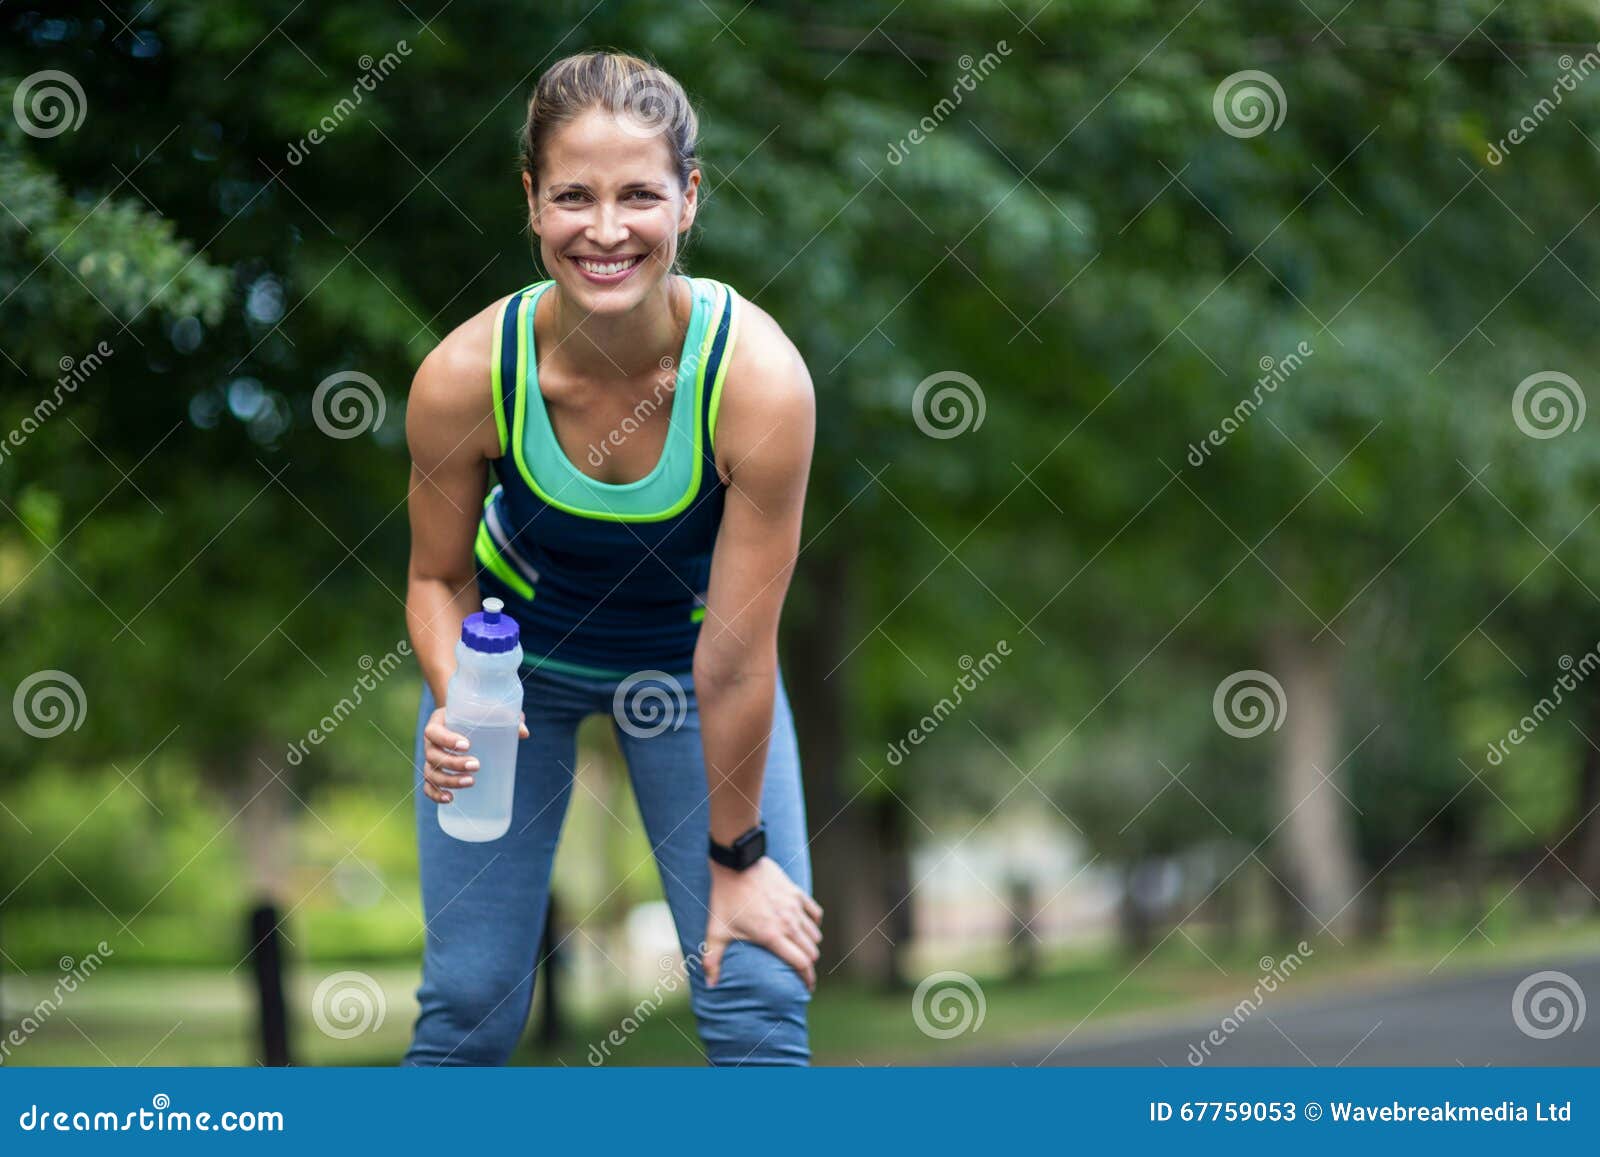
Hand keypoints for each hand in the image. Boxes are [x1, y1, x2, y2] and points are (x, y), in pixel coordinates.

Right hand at [421, 706, 528, 803]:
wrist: (462, 720)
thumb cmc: (477, 714)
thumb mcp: (489, 711)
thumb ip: (506, 718)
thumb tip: (524, 733)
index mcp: (438, 722)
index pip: (433, 732)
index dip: (447, 740)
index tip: (467, 745)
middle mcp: (430, 742)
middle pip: (433, 756)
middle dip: (454, 763)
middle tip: (476, 765)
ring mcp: (431, 759)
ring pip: (431, 773)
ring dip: (449, 780)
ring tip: (470, 782)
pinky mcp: (434, 772)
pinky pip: (428, 786)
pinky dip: (436, 794)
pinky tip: (450, 799)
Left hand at [702, 857, 823, 990]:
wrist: (736, 863)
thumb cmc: (726, 898)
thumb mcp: (716, 930)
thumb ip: (712, 959)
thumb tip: (710, 984)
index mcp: (772, 936)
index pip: (801, 963)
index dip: (807, 979)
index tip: (807, 989)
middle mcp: (788, 923)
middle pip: (811, 951)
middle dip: (808, 965)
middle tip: (802, 972)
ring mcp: (794, 907)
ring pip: (814, 934)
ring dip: (810, 945)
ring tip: (801, 951)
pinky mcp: (796, 893)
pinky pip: (814, 913)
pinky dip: (813, 923)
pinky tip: (806, 926)